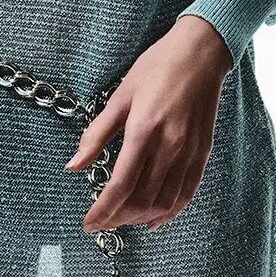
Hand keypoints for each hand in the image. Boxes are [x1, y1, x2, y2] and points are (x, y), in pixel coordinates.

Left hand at [63, 15, 232, 233]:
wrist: (200, 53)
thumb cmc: (156, 68)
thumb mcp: (120, 96)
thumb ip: (96, 134)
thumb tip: (72, 166)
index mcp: (143, 131)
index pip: (120, 185)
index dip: (102, 210)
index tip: (88, 223)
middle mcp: (169, 146)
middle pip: (141, 200)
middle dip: (118, 218)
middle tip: (101, 222)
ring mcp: (189, 152)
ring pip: (164, 202)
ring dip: (141, 218)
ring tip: (122, 220)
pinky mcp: (203, 153)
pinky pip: (187, 193)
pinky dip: (170, 212)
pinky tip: (154, 219)